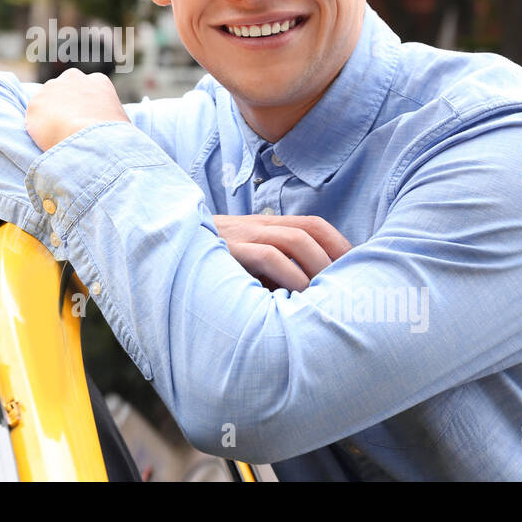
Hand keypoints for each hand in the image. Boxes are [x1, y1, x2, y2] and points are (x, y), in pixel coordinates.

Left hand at [25, 68, 130, 151]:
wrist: (94, 140)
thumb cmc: (114, 138)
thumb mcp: (121, 122)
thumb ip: (109, 118)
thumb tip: (108, 129)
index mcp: (98, 81)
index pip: (85, 90)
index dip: (82, 107)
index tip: (82, 121)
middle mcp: (74, 77)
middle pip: (63, 90)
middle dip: (63, 105)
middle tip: (66, 128)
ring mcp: (53, 88)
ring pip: (46, 102)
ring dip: (48, 116)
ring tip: (56, 137)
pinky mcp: (36, 103)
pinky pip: (34, 118)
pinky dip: (37, 129)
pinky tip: (46, 140)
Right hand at [212, 214, 352, 291]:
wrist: (163, 259)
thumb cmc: (210, 276)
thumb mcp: (246, 270)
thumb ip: (275, 274)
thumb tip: (315, 296)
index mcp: (263, 227)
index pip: (312, 224)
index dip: (339, 243)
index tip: (359, 268)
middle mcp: (255, 226)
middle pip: (309, 229)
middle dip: (335, 256)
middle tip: (350, 287)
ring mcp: (241, 236)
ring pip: (294, 239)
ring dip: (318, 266)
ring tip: (329, 293)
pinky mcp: (228, 251)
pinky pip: (268, 256)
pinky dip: (291, 275)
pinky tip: (299, 296)